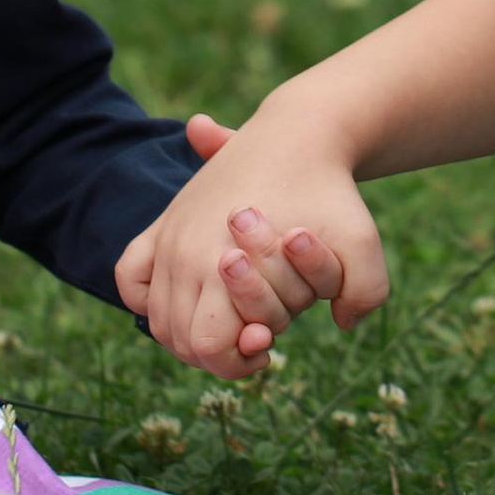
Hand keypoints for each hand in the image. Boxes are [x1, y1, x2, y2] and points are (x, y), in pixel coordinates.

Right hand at [117, 108, 386, 379]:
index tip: (269, 341)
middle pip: (180, 340)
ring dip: (191, 333)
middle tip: (256, 334)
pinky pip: (130, 277)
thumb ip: (364, 292)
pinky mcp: (164, 225)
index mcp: (220, 259)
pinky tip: (189, 298)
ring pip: (157, 321)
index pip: (207, 346)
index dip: (239, 359)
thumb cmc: (329, 193)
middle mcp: (183, 251)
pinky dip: (148, 300)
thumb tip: (339, 320)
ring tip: (233, 321)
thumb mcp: (363, 241)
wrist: (299, 134)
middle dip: (220, 351)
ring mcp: (169, 237)